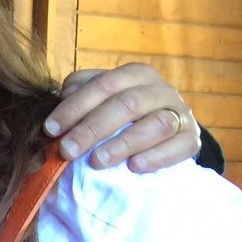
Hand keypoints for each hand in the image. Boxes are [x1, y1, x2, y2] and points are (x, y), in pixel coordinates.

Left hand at [45, 63, 198, 172]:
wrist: (167, 129)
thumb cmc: (122, 113)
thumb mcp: (102, 98)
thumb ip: (81, 92)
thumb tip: (64, 95)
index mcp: (134, 74)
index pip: (103, 85)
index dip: (74, 107)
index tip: (50, 129)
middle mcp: (160, 89)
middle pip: (127, 104)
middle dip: (92, 128)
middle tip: (67, 150)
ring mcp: (179, 112)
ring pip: (155, 124)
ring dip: (123, 144)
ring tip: (96, 162)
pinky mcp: (192, 138)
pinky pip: (180, 146)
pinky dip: (157, 157)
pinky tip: (134, 167)